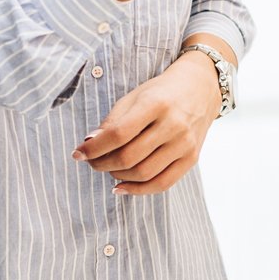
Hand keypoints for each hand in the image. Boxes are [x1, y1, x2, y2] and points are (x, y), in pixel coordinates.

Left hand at [71, 55, 221, 195]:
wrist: (200, 89)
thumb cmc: (161, 92)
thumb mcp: (135, 96)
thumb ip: (113, 120)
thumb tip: (90, 144)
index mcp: (155, 104)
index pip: (118, 134)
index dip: (94, 147)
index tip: (78, 153)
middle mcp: (173, 125)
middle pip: (129, 157)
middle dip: (103, 164)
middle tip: (91, 162)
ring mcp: (184, 144)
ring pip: (143, 173)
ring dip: (118, 176)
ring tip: (108, 169)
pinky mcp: (191, 159)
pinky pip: (162, 183)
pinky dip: (138, 190)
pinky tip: (121, 187)